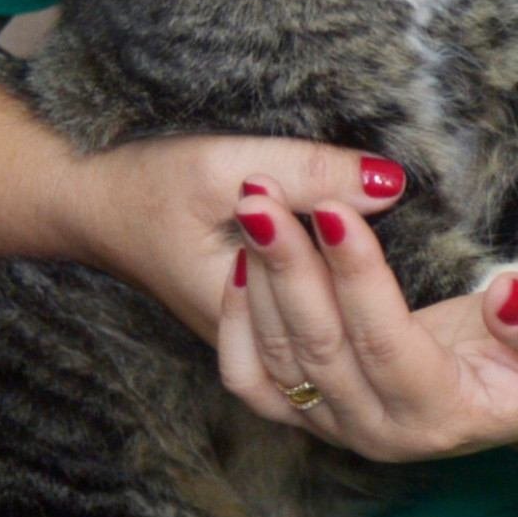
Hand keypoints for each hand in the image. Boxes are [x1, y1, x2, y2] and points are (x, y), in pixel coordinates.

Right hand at [50, 138, 409, 338]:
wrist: (88, 202)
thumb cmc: (146, 183)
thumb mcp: (226, 164)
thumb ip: (308, 173)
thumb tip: (392, 184)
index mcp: (240, 312)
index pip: (336, 313)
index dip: (380, 279)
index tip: (412, 233)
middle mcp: (247, 343)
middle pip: (339, 341)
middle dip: (385, 302)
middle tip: (429, 256)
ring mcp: (248, 340)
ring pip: (325, 352)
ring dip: (367, 315)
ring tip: (411, 270)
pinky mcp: (252, 327)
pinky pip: (306, 345)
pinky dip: (341, 318)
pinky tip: (373, 289)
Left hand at [214, 176, 517, 461]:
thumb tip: (511, 296)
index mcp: (444, 416)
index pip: (386, 345)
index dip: (356, 278)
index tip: (334, 209)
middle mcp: (381, 434)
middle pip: (319, 350)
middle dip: (286, 267)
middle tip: (261, 197)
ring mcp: (341, 429)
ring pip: (277, 362)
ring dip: (257, 283)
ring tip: (250, 208)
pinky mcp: (315, 415)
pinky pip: (255, 382)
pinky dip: (236, 327)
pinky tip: (241, 265)